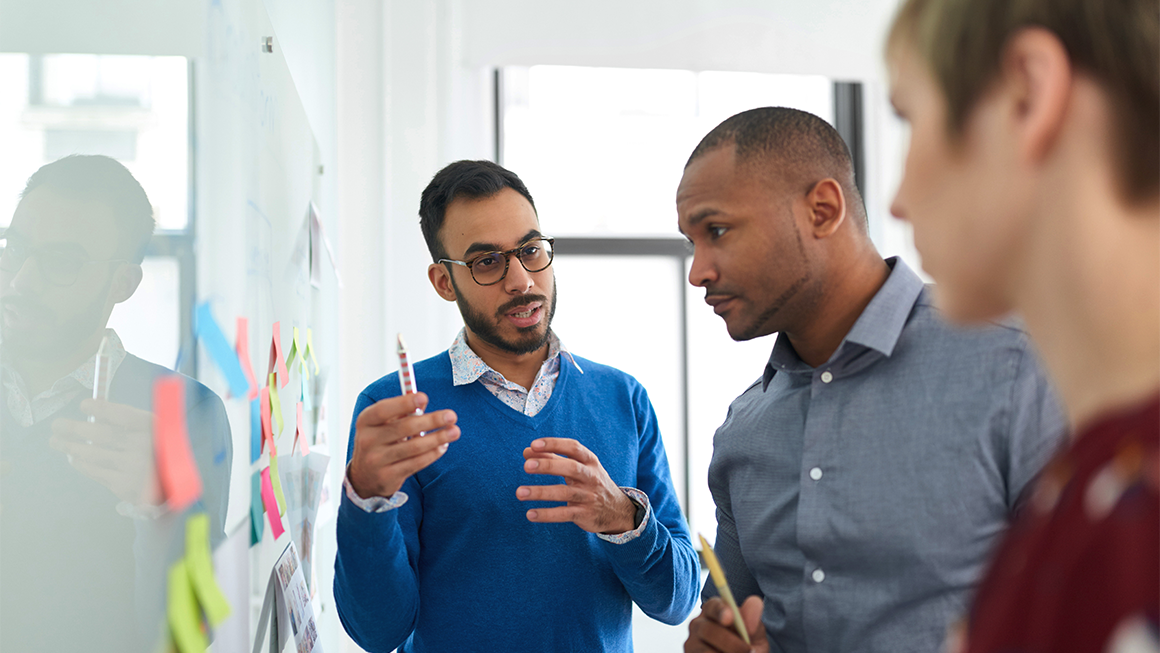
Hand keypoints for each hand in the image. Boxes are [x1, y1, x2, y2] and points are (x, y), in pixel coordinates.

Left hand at [50, 399, 159, 506]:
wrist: (179, 485)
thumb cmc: (163, 453)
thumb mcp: (158, 431)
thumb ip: (131, 422)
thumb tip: (97, 415)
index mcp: (155, 429)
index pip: (124, 415)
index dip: (102, 409)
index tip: (84, 404)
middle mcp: (145, 448)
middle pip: (103, 435)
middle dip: (75, 429)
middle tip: (57, 424)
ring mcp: (134, 469)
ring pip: (95, 454)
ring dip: (71, 447)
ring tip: (57, 441)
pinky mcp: (125, 487)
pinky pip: (97, 472)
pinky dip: (82, 464)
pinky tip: (74, 458)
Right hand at [348, 393, 459, 498]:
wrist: (364, 477)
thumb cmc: (380, 442)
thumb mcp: (383, 425)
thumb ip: (401, 413)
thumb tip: (423, 402)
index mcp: (366, 421)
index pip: (383, 410)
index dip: (404, 403)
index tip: (424, 397)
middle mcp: (367, 440)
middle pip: (404, 428)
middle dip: (431, 420)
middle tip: (451, 416)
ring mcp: (376, 460)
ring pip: (413, 447)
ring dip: (437, 438)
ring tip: (454, 431)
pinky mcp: (387, 477)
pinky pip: (415, 463)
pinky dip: (432, 454)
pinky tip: (443, 446)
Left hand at [516, 437, 636, 533]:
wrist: (617, 510)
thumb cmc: (590, 483)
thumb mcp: (578, 468)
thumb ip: (553, 459)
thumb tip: (527, 451)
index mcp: (589, 461)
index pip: (573, 448)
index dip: (554, 445)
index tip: (534, 445)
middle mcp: (591, 477)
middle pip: (571, 468)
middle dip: (548, 466)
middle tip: (526, 466)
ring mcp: (589, 496)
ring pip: (564, 493)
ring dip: (540, 492)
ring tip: (519, 492)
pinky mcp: (585, 514)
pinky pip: (564, 514)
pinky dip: (547, 514)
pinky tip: (530, 514)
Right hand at [685, 596, 767, 652]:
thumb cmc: (747, 645)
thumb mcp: (754, 633)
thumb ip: (753, 619)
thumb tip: (754, 603)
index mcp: (714, 610)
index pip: (713, 606)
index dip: (721, 610)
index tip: (730, 618)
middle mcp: (698, 624)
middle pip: (708, 630)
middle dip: (730, 642)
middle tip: (749, 650)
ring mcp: (691, 642)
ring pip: (706, 650)